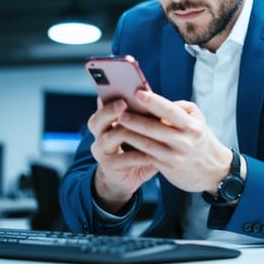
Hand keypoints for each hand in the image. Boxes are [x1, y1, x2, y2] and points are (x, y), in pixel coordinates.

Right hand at [86, 98, 157, 213]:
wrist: (127, 177)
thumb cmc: (137, 148)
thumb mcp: (141, 131)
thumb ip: (146, 117)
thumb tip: (166, 102)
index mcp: (106, 120)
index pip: (102, 103)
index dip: (106, 95)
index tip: (117, 86)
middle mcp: (100, 133)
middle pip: (97, 119)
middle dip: (109, 111)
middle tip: (123, 104)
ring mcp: (101, 150)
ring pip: (107, 138)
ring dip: (124, 132)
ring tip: (140, 129)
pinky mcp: (108, 165)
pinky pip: (122, 159)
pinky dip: (137, 156)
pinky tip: (151, 154)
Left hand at [115, 89, 235, 193]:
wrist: (215, 172)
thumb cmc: (202, 141)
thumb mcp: (199, 121)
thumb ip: (181, 109)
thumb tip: (159, 102)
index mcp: (192, 126)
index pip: (170, 111)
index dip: (153, 101)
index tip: (138, 92)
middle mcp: (184, 141)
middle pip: (154, 128)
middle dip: (135, 119)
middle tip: (119, 110)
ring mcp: (174, 156)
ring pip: (147, 143)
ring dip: (130, 133)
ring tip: (117, 124)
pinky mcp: (167, 167)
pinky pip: (147, 156)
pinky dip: (133, 149)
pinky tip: (124, 142)